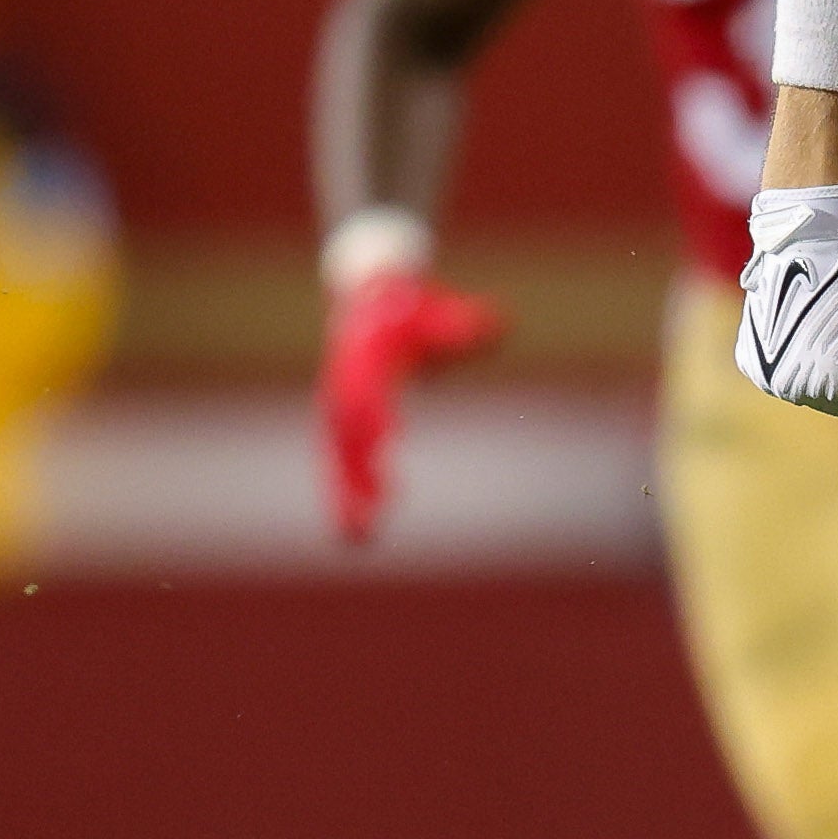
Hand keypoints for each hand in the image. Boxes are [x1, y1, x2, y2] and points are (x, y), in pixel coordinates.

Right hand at [319, 268, 507, 545]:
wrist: (369, 299)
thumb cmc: (410, 308)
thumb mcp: (439, 310)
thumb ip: (465, 324)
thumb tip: (500, 324)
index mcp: (365, 360)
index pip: (368, 393)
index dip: (375, 417)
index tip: (388, 442)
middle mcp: (343, 388)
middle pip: (348, 436)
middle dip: (359, 473)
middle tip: (376, 511)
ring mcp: (337, 409)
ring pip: (337, 460)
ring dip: (344, 498)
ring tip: (356, 539)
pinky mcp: (338, 428)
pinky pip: (338, 467)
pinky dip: (342, 498)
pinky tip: (351, 535)